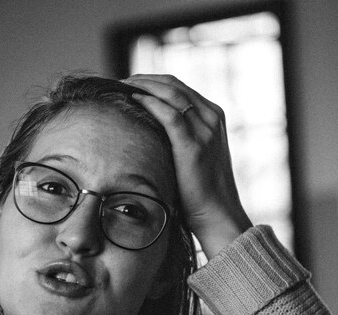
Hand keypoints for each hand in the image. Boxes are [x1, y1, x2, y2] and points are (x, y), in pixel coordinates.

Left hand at [125, 74, 251, 257]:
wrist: (217, 212)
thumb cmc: (200, 188)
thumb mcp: (193, 153)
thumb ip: (179, 135)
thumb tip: (148, 127)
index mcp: (213, 115)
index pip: (178, 86)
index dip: (152, 81)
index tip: (129, 83)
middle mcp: (211, 117)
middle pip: (173, 84)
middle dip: (144, 79)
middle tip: (121, 81)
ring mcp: (205, 129)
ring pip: (171, 93)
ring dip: (144, 86)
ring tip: (122, 86)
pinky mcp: (194, 144)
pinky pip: (170, 114)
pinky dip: (151, 102)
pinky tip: (134, 100)